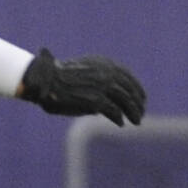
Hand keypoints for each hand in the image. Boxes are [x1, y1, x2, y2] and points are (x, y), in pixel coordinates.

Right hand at [19, 48, 146, 124]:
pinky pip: (114, 112)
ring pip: (126, 101)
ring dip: (133, 112)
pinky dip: (118, 118)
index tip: (142, 97)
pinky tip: (120, 123)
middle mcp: (106, 73)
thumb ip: (97, 82)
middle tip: (141, 112)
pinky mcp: (96, 100)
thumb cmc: (57, 77)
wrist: (45, 79)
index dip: (137, 87)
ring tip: (137, 121)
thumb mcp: (82, 72)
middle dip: (137, 102)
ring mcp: (102, 86)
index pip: (127, 76)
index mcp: (103, 63)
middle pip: (129, 89)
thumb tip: (104, 102)